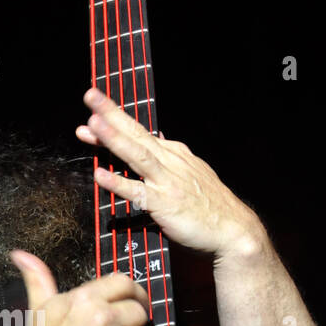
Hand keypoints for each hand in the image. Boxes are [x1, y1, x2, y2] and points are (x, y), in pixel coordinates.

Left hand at [76, 87, 264, 258]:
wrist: (234, 228)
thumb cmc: (209, 204)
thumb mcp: (190, 171)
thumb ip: (170, 156)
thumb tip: (158, 136)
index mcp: (173, 153)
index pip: (139, 132)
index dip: (116, 118)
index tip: (94, 106)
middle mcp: (169, 162)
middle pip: (136, 134)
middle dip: (111, 115)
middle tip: (91, 96)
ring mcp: (167, 182)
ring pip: (137, 155)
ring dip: (114, 139)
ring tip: (93, 125)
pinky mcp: (165, 204)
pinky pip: (138, 192)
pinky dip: (119, 183)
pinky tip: (101, 175)